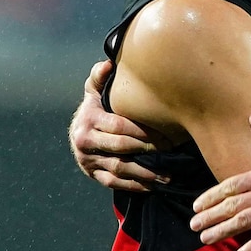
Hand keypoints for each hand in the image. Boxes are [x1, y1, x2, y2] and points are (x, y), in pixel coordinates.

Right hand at [69, 60, 170, 190]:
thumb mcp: (94, 91)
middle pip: (121, 148)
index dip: (142, 130)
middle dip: (148, 149)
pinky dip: (134, 185)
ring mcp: (89, 161)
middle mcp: (85, 143)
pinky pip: (114, 183)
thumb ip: (100, 77)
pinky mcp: (93, 175)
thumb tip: (108, 64)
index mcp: (88, 121)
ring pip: (120, 169)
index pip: (118, 126)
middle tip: (171, 148)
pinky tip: (153, 185)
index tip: (164, 131)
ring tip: (168, 174)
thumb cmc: (96, 107)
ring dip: (145, 173)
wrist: (79, 132)